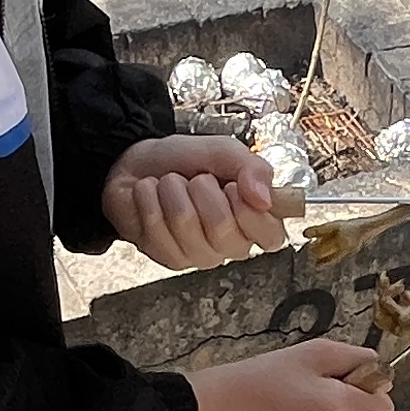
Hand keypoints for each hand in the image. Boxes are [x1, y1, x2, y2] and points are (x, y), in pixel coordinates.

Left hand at [103, 136, 286, 269]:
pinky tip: (152, 197)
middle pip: (223, 228)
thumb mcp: (223, 151)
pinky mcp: (168, 259)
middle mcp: (231, 244)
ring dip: (172, 190)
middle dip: (201, 188)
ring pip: (186, 223)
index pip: (272, 237)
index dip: (251, 212)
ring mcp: (200, 255)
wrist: (138, 165)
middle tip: (195, 179)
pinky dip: (149, 199)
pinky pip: (158, 227)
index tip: (233, 186)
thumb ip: (252, 167)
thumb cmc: (184, 161)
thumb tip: (264, 198)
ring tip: (171, 184)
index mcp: (254, 219)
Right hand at [188, 337, 393, 410]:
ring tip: (299, 408)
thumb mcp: (314, 353)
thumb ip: (356, 357)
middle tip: (314, 391)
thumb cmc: (265, 378)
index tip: (345, 381)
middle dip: (350, 404)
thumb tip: (378, 369)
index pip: (384, 407)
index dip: (369, 390)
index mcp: (342, 410)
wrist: (226, 410)